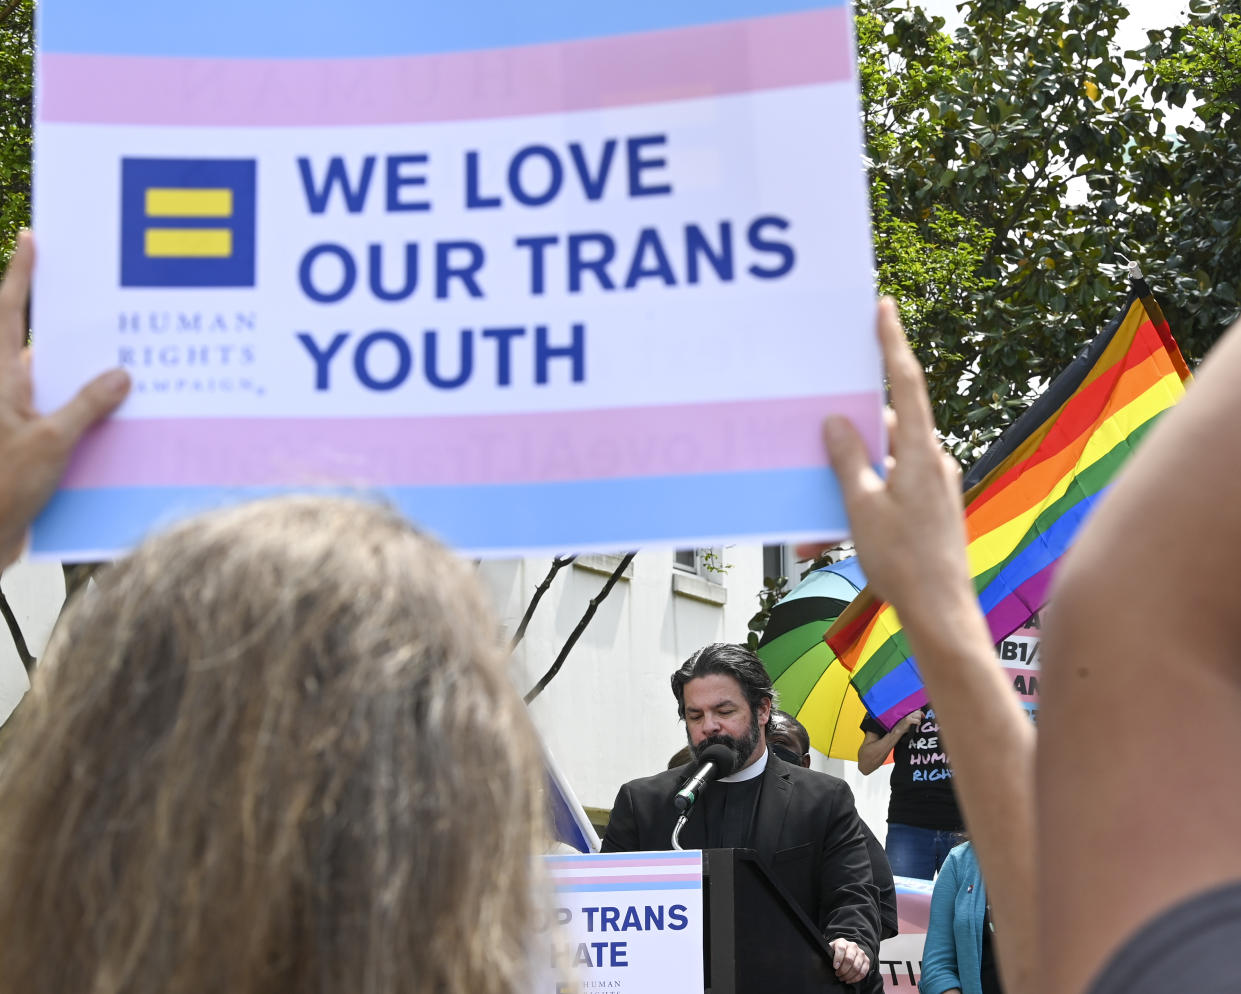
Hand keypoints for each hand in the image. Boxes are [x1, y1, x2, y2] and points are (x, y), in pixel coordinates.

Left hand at [0, 232, 129, 566]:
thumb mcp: (48, 444)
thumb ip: (85, 407)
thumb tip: (119, 375)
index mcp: (1, 381)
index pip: (9, 313)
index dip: (20, 276)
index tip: (32, 240)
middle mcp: (7, 395)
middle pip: (42, 350)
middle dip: (76, 334)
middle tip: (114, 312)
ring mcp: (18, 423)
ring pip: (62, 390)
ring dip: (93, 387)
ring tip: (136, 373)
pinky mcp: (31, 451)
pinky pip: (70, 424)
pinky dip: (94, 421)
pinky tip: (126, 424)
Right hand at [822, 298, 971, 627]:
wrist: (940, 613)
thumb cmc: (904, 562)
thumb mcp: (862, 507)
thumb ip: (848, 460)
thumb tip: (838, 421)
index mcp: (920, 454)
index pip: (906, 383)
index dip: (892, 343)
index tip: (883, 308)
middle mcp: (931, 463)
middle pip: (886, 427)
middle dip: (850, 430)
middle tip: (820, 419)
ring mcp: (931, 487)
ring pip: (880, 466)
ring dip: (846, 481)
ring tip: (813, 508)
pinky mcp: (926, 510)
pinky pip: (885, 494)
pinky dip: (856, 507)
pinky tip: (824, 536)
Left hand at [828, 937, 869, 983]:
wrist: (846, 950)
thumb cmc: (836, 952)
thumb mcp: (830, 950)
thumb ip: (828, 954)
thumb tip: (824, 960)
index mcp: (842, 942)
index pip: (841, 948)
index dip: (838, 959)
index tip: (835, 967)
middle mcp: (853, 946)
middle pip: (849, 959)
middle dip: (843, 970)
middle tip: (838, 975)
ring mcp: (861, 953)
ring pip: (856, 967)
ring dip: (849, 975)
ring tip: (842, 978)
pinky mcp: (866, 960)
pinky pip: (863, 972)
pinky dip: (855, 978)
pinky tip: (849, 980)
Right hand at [897, 709, 924, 734]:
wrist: (898, 730)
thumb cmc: (905, 726)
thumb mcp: (910, 720)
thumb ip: (914, 717)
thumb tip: (922, 715)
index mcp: (908, 712)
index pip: (917, 709)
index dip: (921, 713)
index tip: (923, 716)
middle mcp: (908, 713)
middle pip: (919, 712)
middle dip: (921, 717)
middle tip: (920, 722)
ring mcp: (908, 716)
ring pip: (918, 716)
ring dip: (919, 720)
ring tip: (918, 724)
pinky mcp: (908, 720)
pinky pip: (917, 720)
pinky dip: (918, 723)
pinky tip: (917, 725)